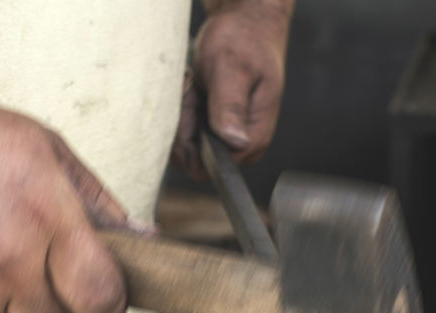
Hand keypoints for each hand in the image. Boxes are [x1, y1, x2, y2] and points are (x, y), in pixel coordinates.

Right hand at [0, 84, 130, 312]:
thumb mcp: (40, 146)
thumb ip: (96, 201)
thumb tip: (145, 241)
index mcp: (47, 216)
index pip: (102, 298)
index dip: (110, 309)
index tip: (105, 302)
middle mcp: (9, 259)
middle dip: (58, 304)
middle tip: (38, 266)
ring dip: (10, 302)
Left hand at [170, 0, 291, 178]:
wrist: (247, 24)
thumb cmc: (244, 41)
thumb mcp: (232, 69)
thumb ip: (231, 106)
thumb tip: (233, 141)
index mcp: (253, 139)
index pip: (209, 165)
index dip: (190, 138)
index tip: (195, 101)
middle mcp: (242, 146)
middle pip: (194, 159)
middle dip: (184, 124)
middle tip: (196, 88)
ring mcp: (229, 139)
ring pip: (186, 146)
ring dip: (181, 114)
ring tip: (197, 85)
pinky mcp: (216, 129)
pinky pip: (186, 134)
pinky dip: (182, 110)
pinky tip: (194, 89)